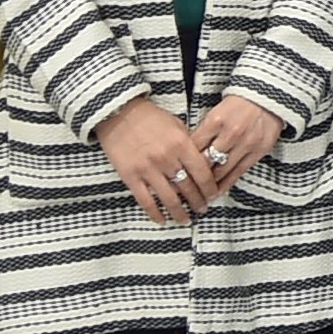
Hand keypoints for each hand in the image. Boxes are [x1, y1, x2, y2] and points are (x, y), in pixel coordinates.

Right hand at [97, 97, 208, 225]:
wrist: (119, 113)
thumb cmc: (150, 117)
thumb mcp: (177, 124)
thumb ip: (189, 144)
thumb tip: (203, 164)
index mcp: (181, 144)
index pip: (202, 173)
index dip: (210, 188)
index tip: (214, 196)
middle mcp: (167, 159)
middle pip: (188, 188)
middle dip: (198, 202)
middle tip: (203, 209)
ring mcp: (148, 169)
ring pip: (169, 199)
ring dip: (180, 212)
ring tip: (186, 219)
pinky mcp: (130, 177)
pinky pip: (145, 201)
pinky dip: (155, 213)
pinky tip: (162, 220)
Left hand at [187, 95, 287, 198]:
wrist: (267, 98)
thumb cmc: (238, 105)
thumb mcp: (215, 113)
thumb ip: (203, 133)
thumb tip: (188, 154)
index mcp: (215, 121)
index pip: (194, 147)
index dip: (183, 161)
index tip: (176, 172)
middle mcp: (231, 133)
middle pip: (205, 161)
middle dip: (193, 176)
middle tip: (183, 187)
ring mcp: (246, 144)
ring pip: (221, 171)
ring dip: (208, 184)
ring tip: (198, 193)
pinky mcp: (258, 151)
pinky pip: (238, 173)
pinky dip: (226, 184)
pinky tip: (217, 191)